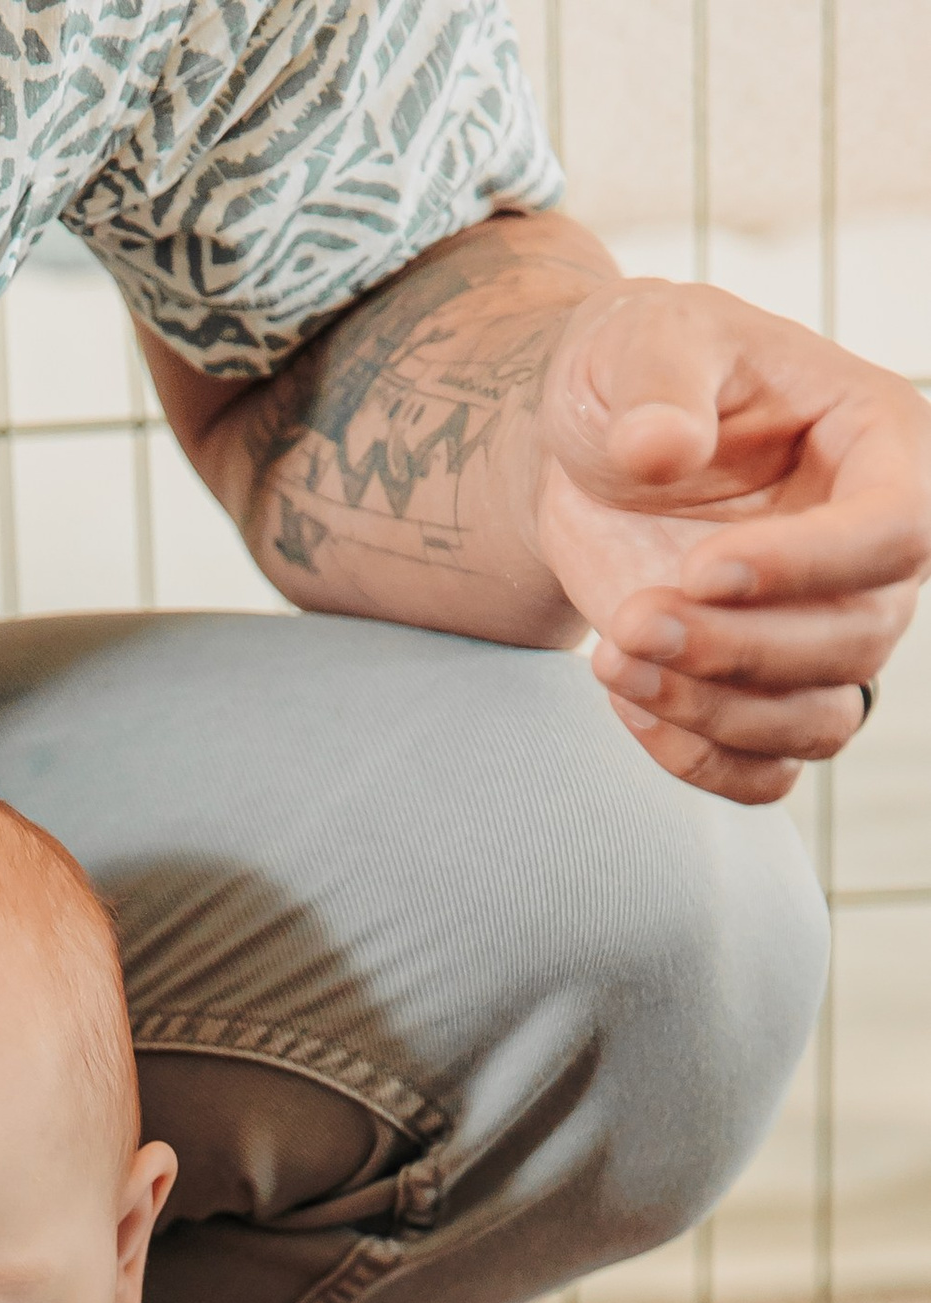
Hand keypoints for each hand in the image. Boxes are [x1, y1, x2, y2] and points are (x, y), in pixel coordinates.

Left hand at [535, 280, 930, 802]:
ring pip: (822, 722)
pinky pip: (769, 772)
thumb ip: (657, 382)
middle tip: (628, 622)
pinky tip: (630, 705)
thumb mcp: (642, 341)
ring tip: (611, 664)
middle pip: (858, 640)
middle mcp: (877, 551)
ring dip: (715, 714)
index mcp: (882, 443)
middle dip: (737, 649)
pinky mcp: (769, 690)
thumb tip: (660, 446)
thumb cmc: (637, 374)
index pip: (898, 527)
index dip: (806, 566)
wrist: (590, 448)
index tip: (698, 570)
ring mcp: (829, 630)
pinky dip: (703, 763)